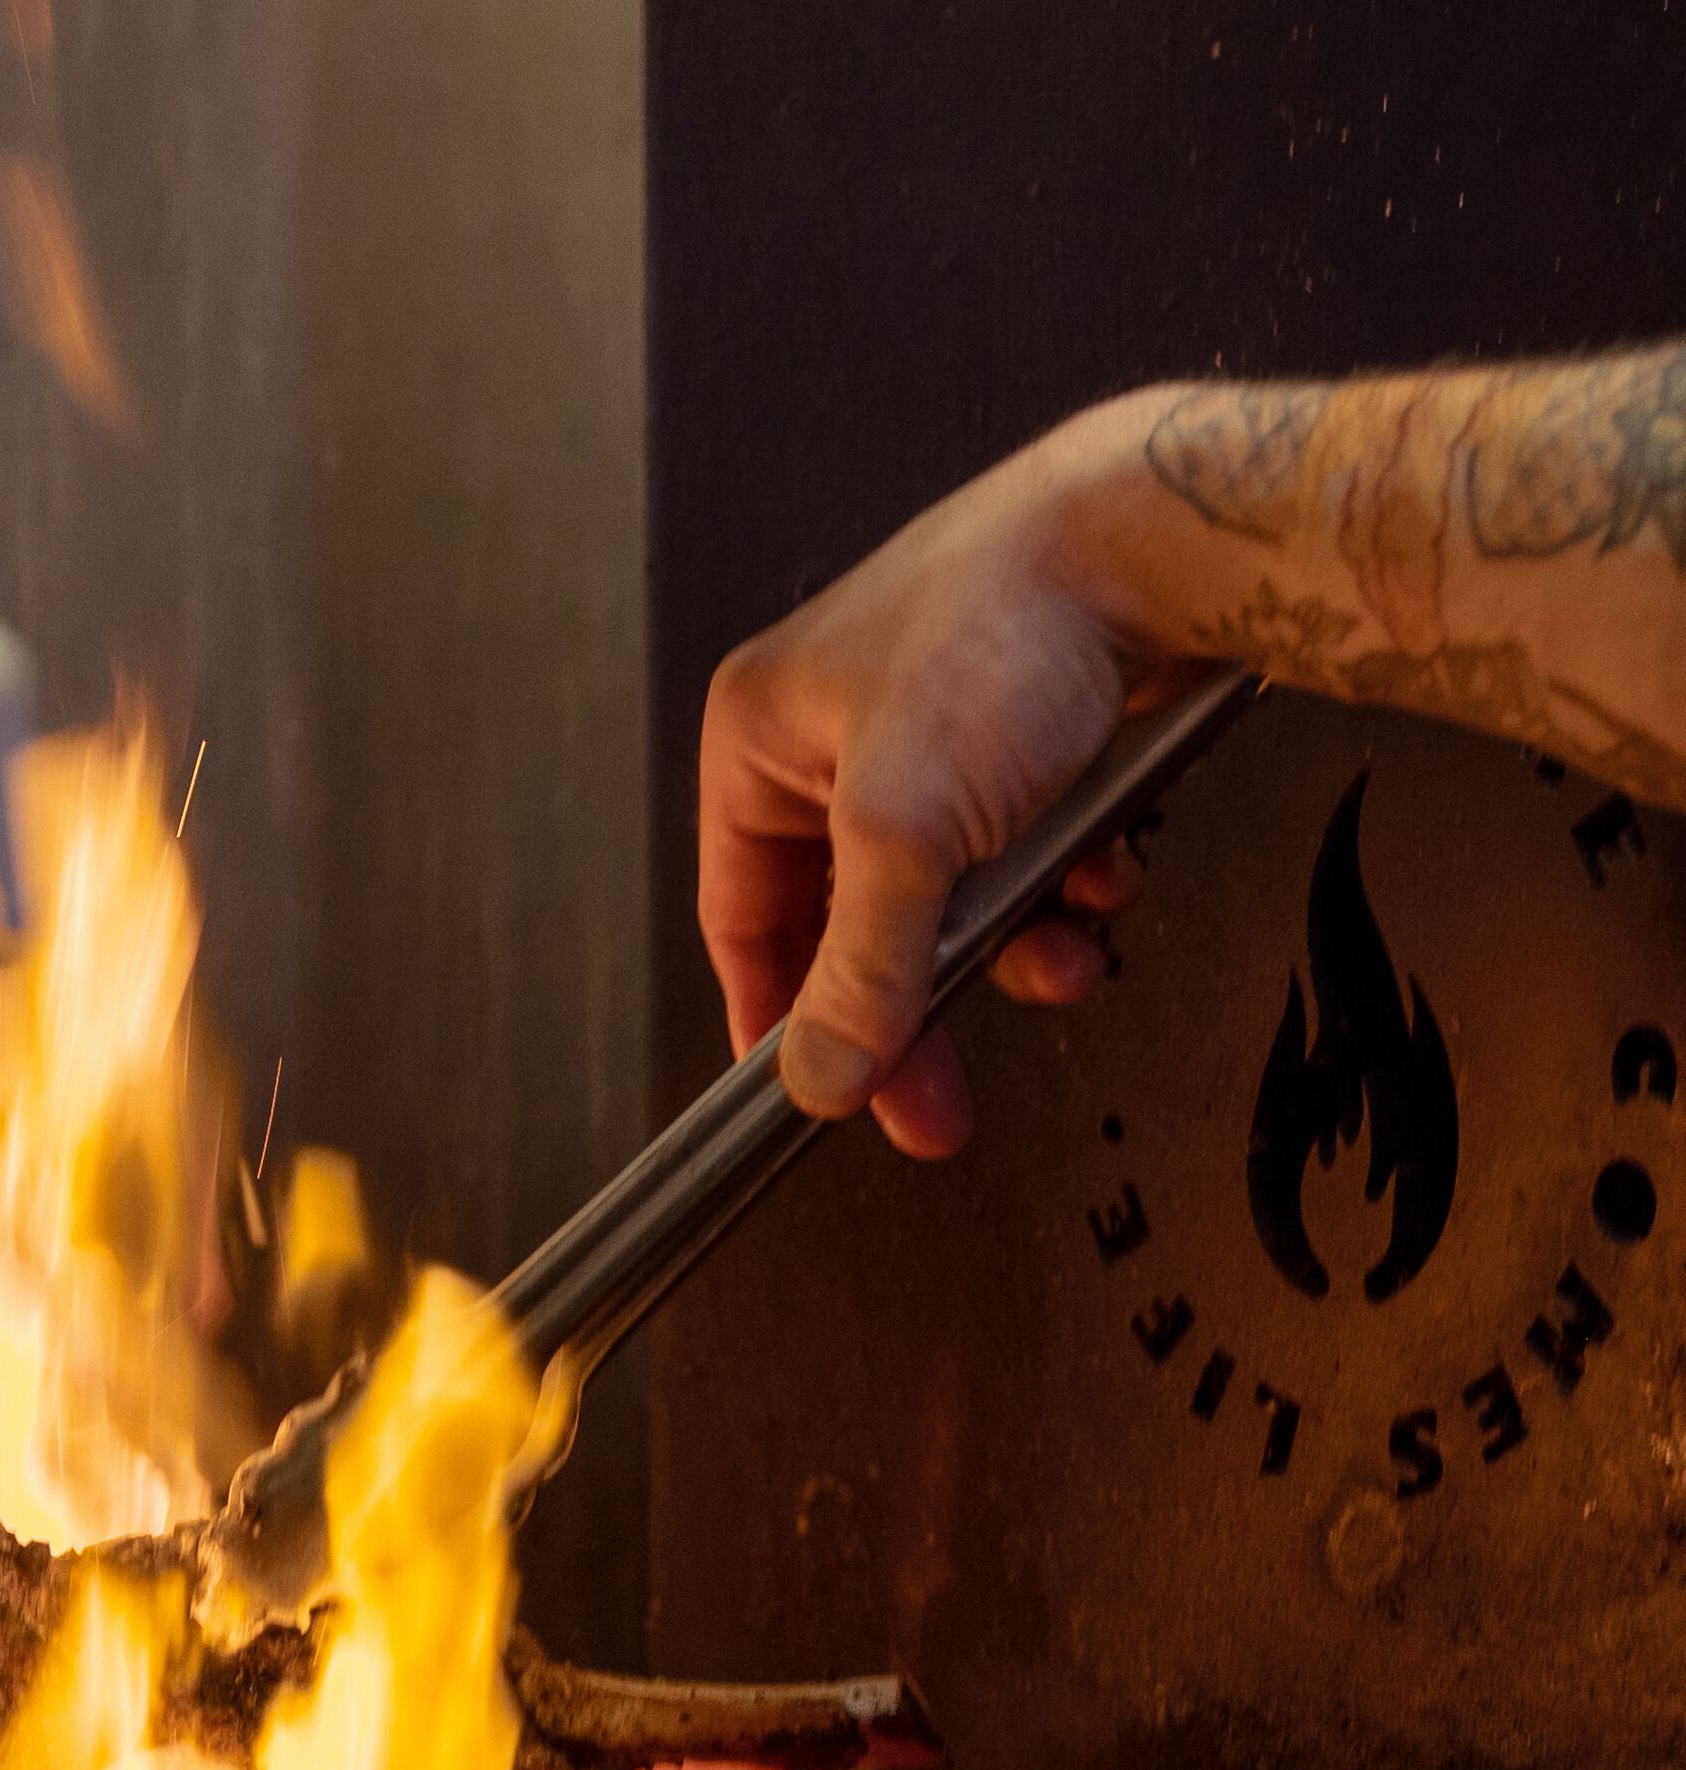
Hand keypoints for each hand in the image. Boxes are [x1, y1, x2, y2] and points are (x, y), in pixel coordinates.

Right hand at [699, 413, 1176, 1158]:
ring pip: (953, 903)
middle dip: (917, 1008)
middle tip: (940, 1100)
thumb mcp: (908, 832)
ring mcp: (935, 738)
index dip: (778, 1018)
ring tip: (1064, 956)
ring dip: (1014, 947)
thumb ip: (862, 970)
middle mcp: (838, 736)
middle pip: (854, 927)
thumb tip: (821, 1074)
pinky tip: (1102, 876)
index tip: (817, 1094)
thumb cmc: (1010, 623)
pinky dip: (1066, 887)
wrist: (1158, 539)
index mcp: (764, 736)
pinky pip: (1026, 859)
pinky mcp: (1022, 742)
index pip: (741, 916)